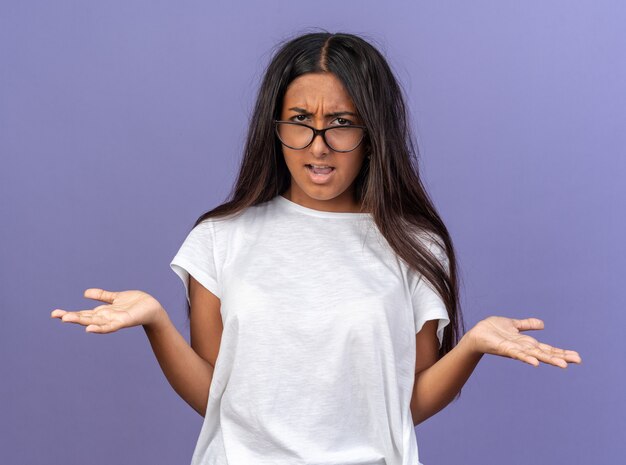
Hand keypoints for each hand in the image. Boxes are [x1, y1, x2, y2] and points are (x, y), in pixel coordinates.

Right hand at [51, 288, 164, 333]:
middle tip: (56, 315)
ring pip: (95, 322)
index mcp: (103, 312)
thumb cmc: (135, 303)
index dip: (70, 313)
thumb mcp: (115, 297)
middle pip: (86, 317)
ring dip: (82, 321)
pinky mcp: (124, 321)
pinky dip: (100, 328)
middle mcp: (106, 317)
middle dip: (71, 317)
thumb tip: (85, 293)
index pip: (83, 313)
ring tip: (67, 319)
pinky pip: (111, 326)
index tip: (54, 313)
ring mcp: (114, 320)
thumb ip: (102, 296)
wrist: (152, 308)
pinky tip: (90, 328)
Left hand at [466, 316, 581, 367]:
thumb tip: (542, 324)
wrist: (476, 334)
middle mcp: (523, 348)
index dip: (561, 352)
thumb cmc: (492, 331)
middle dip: (561, 357)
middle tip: (578, 361)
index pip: (547, 348)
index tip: (577, 357)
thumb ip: (526, 325)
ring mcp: (515, 350)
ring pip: (534, 355)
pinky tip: (536, 362)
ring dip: (548, 359)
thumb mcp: (513, 325)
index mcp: (526, 343)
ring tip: (563, 364)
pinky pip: (517, 354)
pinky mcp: (504, 349)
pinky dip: (527, 358)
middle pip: (545, 353)